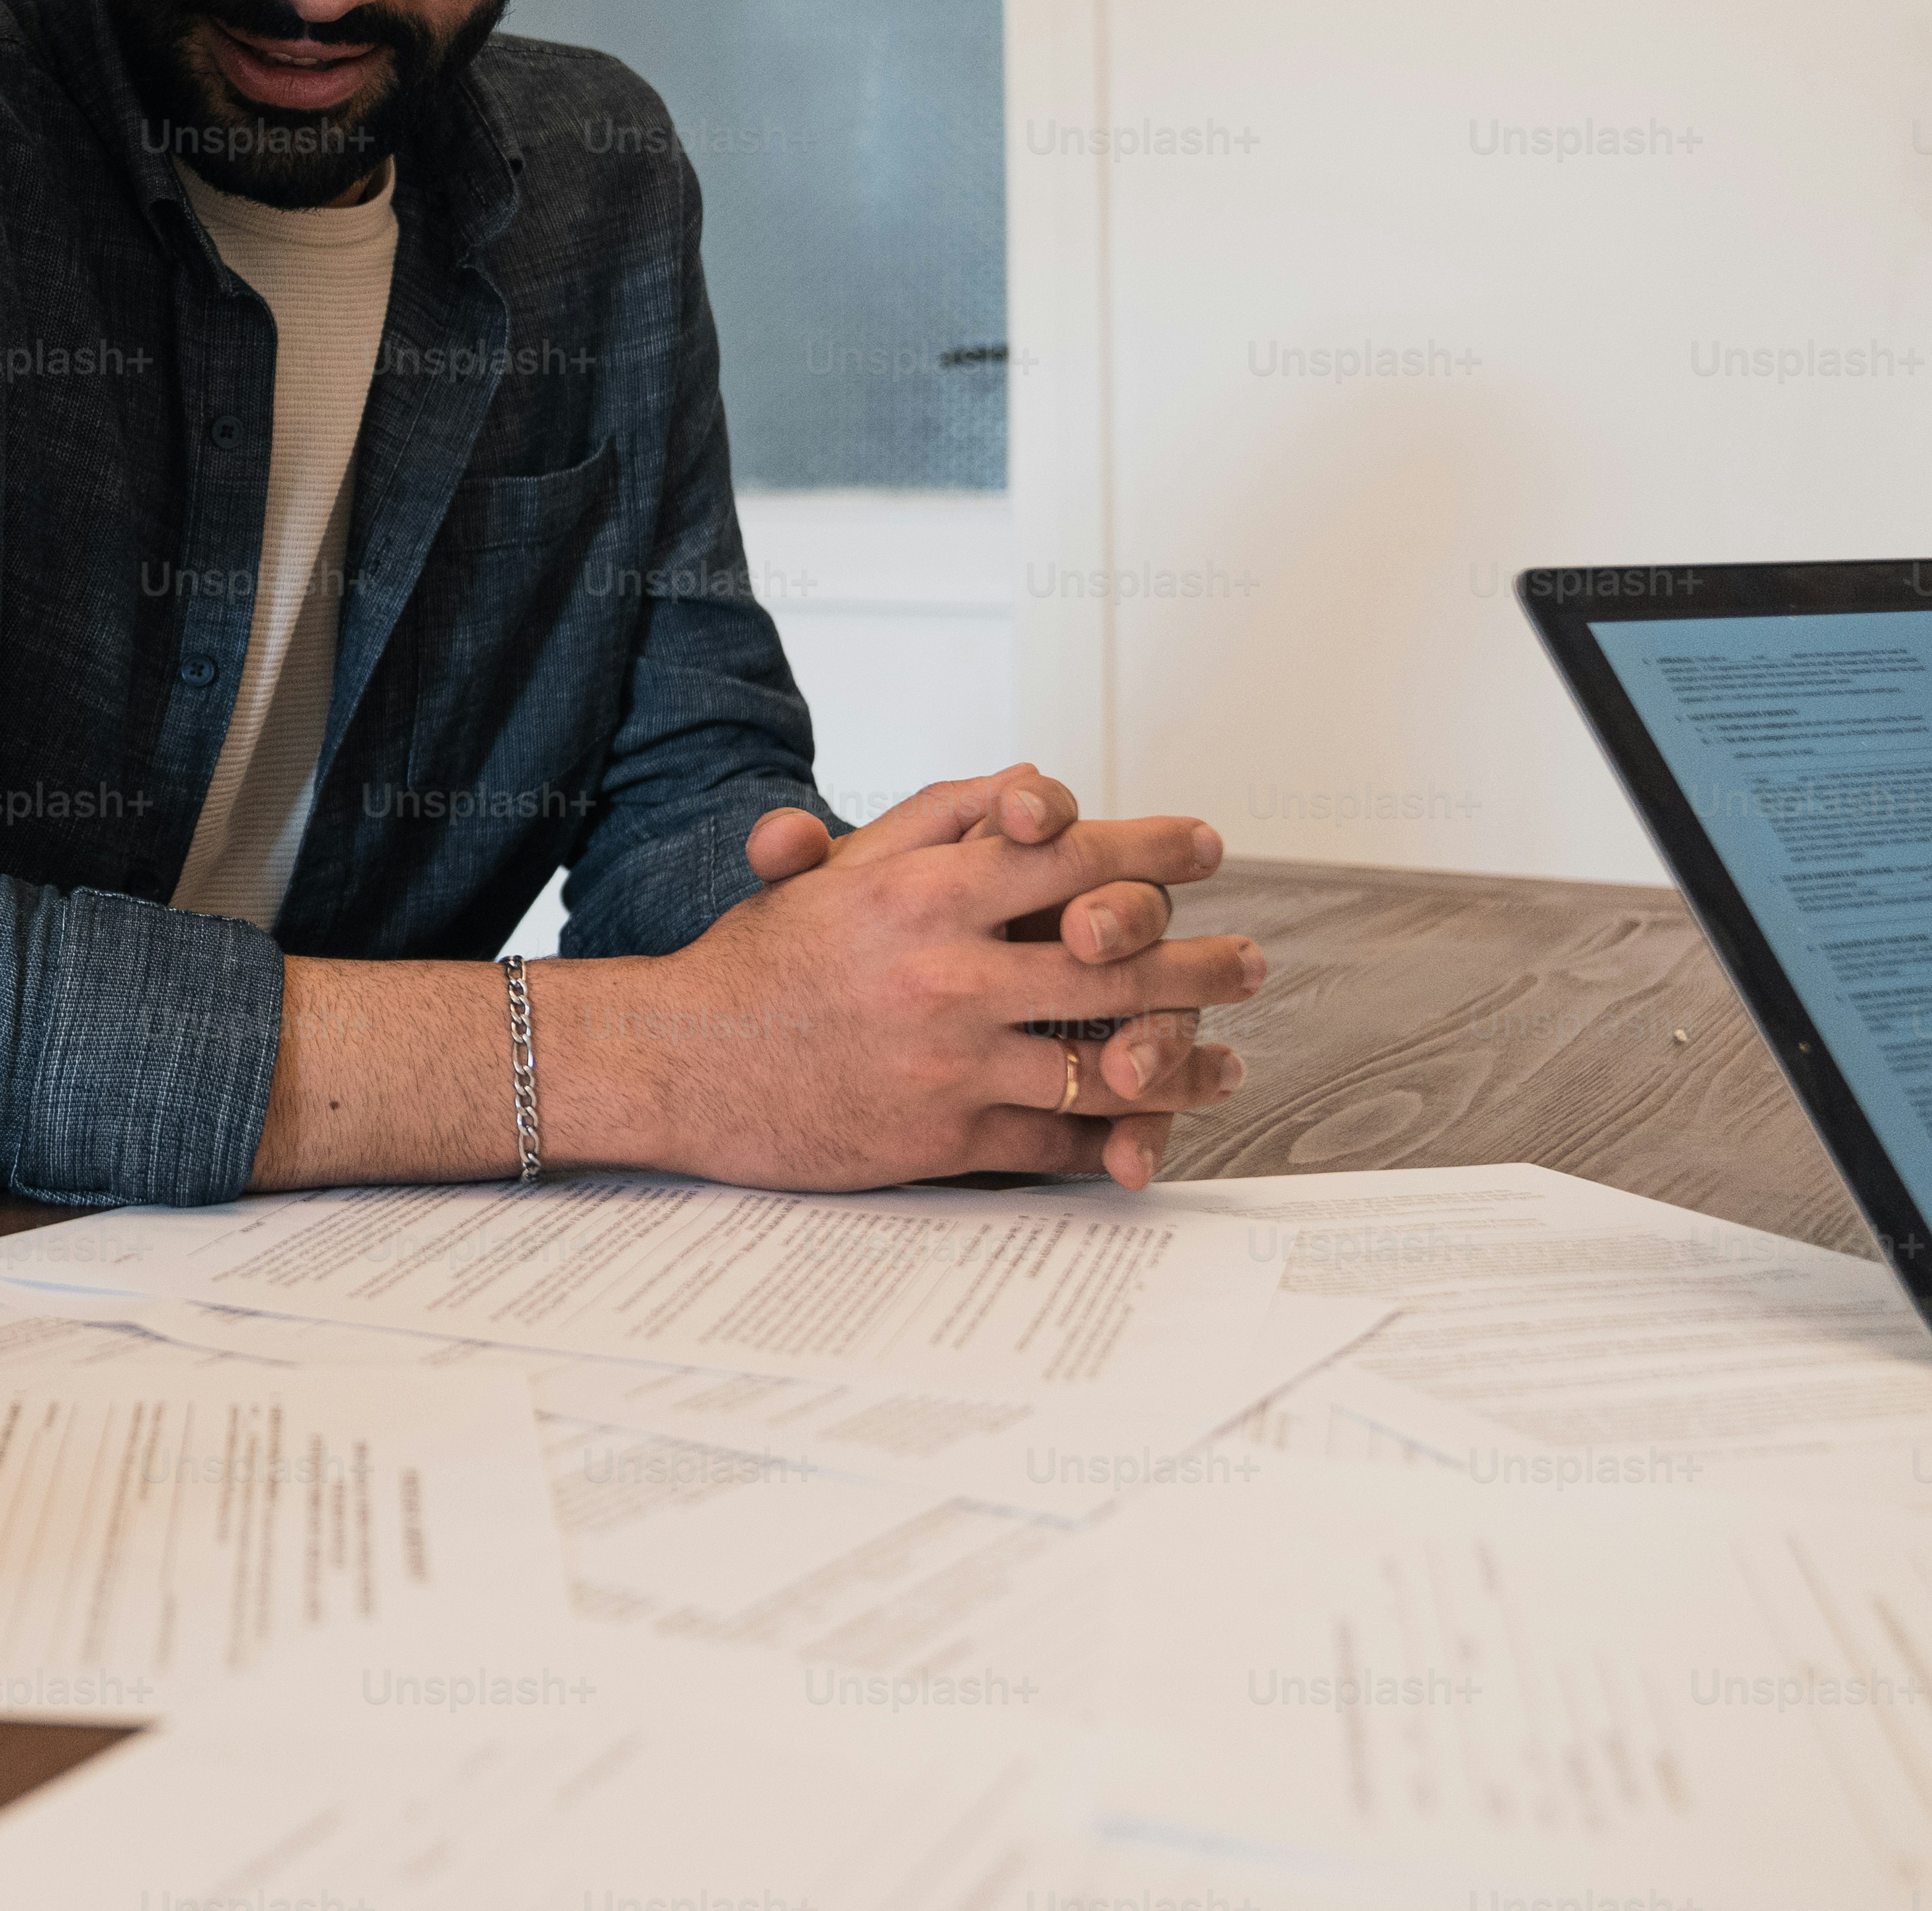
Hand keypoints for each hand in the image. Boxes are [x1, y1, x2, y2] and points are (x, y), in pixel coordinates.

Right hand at [569, 764, 1255, 1190]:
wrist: (680, 1062)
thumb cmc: (758, 962)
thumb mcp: (838, 869)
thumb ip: (934, 821)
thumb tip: (1026, 788)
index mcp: (923, 893)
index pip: (1069, 854)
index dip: (1151, 845)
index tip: (1203, 846)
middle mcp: (946, 973)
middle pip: (1117, 964)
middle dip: (1203, 963)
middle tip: (1251, 961)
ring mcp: (951, 1062)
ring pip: (1104, 1063)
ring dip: (1180, 1060)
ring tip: (1223, 1056)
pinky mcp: (943, 1139)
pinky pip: (1058, 1142)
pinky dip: (1112, 1139)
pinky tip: (1146, 1131)